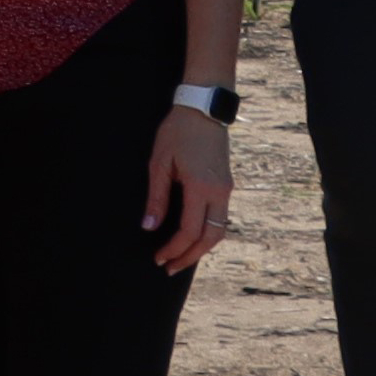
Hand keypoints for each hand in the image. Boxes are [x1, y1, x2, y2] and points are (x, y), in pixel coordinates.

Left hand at [140, 105, 237, 273]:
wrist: (204, 108)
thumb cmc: (177, 132)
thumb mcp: (159, 163)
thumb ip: (156, 197)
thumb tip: (149, 227)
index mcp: (201, 187)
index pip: (189, 230)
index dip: (174, 248)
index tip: (158, 258)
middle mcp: (219, 192)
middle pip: (210, 238)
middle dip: (190, 256)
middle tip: (169, 267)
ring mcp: (226, 188)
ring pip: (219, 230)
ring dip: (201, 247)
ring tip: (180, 256)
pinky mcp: (226, 184)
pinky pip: (219, 217)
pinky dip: (207, 232)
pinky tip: (191, 236)